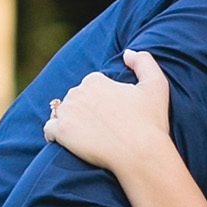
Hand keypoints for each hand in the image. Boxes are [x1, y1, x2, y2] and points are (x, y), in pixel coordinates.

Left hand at [42, 49, 172, 171]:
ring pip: (62, 113)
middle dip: (85, 109)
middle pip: (76, 99)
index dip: (102, 99)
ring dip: (70, 120)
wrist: (140, 154)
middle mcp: (78, 92)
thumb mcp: (157, 85)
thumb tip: (127, 53)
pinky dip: (54, 134)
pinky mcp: (61, 132)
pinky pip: (49, 129)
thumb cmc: (151, 122)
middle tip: (101, 127)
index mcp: (96, 80)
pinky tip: (64, 140)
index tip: (112, 113)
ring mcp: (67, 112)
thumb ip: (144, 62)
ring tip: (85, 135)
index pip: (92, 86)